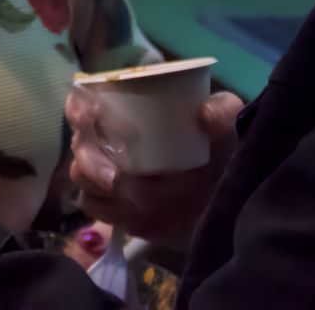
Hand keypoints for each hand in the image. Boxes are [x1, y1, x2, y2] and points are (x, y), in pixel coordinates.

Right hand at [65, 88, 243, 250]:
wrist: (235, 208)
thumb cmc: (226, 157)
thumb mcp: (231, 128)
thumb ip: (225, 112)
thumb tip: (204, 112)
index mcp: (132, 114)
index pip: (88, 102)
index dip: (80, 108)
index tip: (91, 115)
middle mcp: (115, 144)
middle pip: (80, 143)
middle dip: (89, 156)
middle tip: (114, 174)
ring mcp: (115, 179)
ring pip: (81, 176)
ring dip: (94, 181)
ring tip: (120, 188)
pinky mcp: (119, 211)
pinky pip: (93, 208)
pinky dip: (104, 208)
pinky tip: (126, 209)